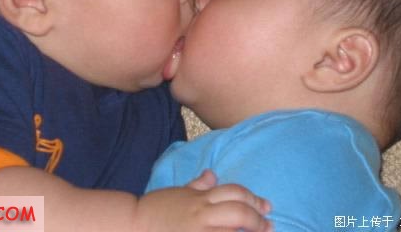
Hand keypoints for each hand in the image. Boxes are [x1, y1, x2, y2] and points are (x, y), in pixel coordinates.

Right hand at [134, 170, 271, 231]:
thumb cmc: (156, 210)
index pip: (234, 193)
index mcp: (199, 199)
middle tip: (268, 225)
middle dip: (258, 219)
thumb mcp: (178, 193)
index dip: (253, 199)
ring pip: (232, 230)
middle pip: (239, 212)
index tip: (265, 207)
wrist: (133, 225)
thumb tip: (211, 175)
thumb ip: (198, 186)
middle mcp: (202, 215)